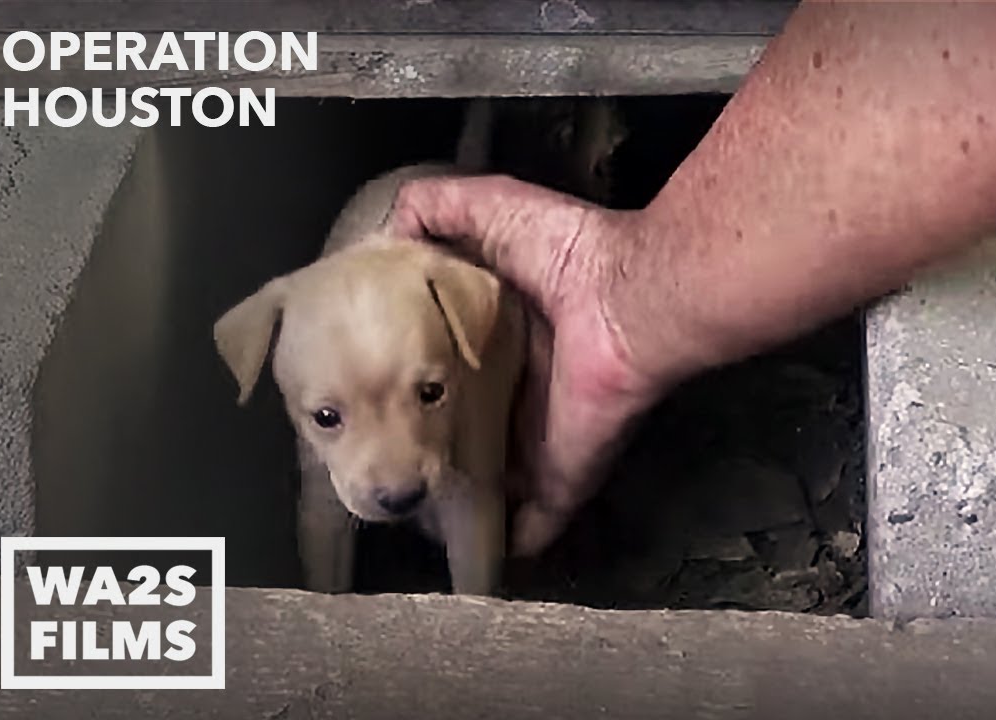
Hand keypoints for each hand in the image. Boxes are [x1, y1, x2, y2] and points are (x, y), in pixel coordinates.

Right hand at [390, 174, 662, 555]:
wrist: (629, 301)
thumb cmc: (564, 253)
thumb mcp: (488, 207)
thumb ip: (435, 210)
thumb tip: (385, 234)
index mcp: (503, 332)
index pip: (450, 364)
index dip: (410, 377)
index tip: (366, 394)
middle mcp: (523, 388)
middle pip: (468, 426)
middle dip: (430, 445)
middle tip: (380, 467)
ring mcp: (546, 437)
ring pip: (496, 478)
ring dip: (460, 499)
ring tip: (411, 522)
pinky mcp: (564, 472)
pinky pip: (540, 518)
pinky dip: (517, 541)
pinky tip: (482, 561)